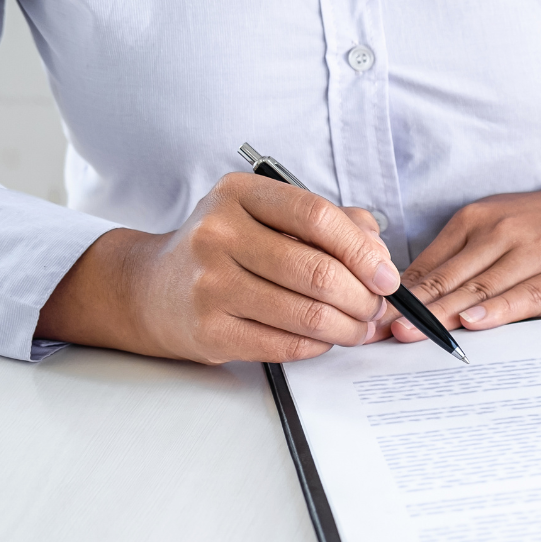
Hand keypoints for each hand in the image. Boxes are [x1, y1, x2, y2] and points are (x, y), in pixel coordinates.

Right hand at [35, 172, 396, 363]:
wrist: (153, 289)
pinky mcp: (209, 329)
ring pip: (308, 314)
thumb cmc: (226, 250)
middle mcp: (218, 234)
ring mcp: (209, 283)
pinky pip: (286, 345)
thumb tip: (379, 255)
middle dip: (363, 298)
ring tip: (360, 328)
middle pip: (319, 272)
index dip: (363, 251)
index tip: (386, 276)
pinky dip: (319, 346)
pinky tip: (325, 340)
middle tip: (376, 309)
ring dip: (350, 328)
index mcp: (238, 194)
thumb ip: (330, 223)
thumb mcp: (268, 216)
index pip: (318, 217)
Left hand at [386, 160, 540, 341]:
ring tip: (414, 333)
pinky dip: (499, 309)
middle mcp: (502, 232)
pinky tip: (476, 321)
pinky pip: (528, 294)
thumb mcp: (500, 222)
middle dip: (412, 308)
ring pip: (481, 287)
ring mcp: (535, 253)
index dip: (399, 294)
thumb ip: (461, 252)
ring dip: (444, 312)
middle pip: (449, 277)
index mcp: (478, 220)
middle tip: (381, 331)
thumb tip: (414, 288)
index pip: (429, 264)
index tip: (371, 317)